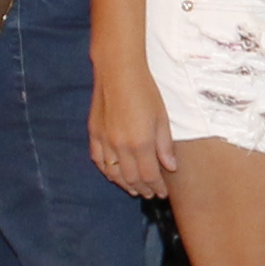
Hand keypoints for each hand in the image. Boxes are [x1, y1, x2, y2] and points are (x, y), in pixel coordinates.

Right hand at [89, 53, 176, 199]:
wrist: (118, 71)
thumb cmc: (145, 91)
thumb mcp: (162, 117)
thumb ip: (165, 145)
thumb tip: (170, 167)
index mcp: (141, 143)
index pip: (149, 176)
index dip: (157, 187)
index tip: (162, 192)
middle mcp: (121, 146)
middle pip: (131, 179)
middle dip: (142, 189)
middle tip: (150, 194)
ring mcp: (105, 141)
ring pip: (113, 173)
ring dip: (124, 184)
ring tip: (134, 189)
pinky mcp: (94, 134)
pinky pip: (98, 160)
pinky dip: (107, 171)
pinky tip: (114, 175)